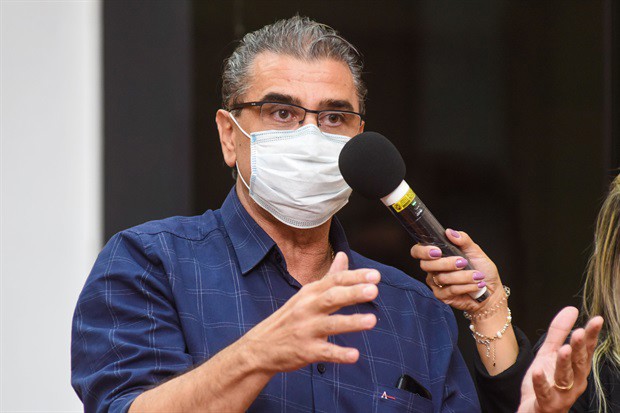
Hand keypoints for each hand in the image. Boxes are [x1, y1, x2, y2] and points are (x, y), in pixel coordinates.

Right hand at [241, 252, 379, 373]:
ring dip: (351, 322)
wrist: (261, 347)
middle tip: (373, 290)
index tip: (375, 275)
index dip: (355, 277)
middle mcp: (307, 308)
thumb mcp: (306, 294)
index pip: (335, 280)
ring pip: (330, 324)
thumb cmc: (290, 318)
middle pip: (332, 298)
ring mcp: (306, 329)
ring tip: (372, 320)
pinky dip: (339, 354)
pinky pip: (325, 352)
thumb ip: (329, 277)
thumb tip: (344, 255)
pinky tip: (354, 355)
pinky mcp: (305, 351)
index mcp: (310, 292)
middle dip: (353, 293)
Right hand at [410, 229, 501, 312]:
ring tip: (477, 275)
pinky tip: (475, 284)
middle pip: (427, 265)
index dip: (422, 251)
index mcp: (437, 255)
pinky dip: (466, 286)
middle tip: (463, 262)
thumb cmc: (482, 270)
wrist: (491, 290)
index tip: (437, 251)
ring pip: (441, 277)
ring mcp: (436, 283)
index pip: (418, 251)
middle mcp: (433, 269)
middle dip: (447, 263)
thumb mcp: (475, 251)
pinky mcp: (442, 296)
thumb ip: (463, 240)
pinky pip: (450, 290)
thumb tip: (450, 232)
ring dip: (463, 276)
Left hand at [517, 307, 603, 412]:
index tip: (597, 320)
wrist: (533, 409)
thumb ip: (559, 332)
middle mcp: (574, 381)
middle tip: (579, 332)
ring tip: (563, 349)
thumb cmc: (546, 382)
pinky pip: (544, 392)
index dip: (591, 335)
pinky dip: (541, 382)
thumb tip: (572, 309)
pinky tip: (537, 371)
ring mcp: (562, 394)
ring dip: (564, 364)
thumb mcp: (549, 353)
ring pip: (565, 378)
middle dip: (579, 348)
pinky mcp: (547, 403)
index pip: (586, 350)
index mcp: (576, 368)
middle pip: (578, 363)